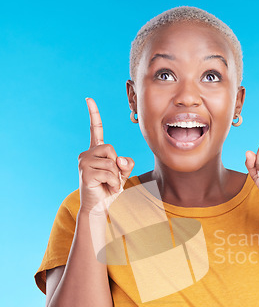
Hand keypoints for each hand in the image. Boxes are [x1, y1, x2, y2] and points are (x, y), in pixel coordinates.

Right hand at [78, 98, 133, 213]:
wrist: (98, 208)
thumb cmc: (109, 190)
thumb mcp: (122, 175)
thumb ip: (125, 164)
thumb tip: (119, 158)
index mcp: (95, 151)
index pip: (95, 130)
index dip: (94, 114)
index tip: (89, 99)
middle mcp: (87, 154)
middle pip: (110, 148)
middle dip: (117, 165)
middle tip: (112, 179)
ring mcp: (84, 162)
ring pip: (111, 162)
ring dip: (116, 177)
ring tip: (109, 185)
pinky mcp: (85, 172)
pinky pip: (109, 173)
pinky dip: (113, 183)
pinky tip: (107, 188)